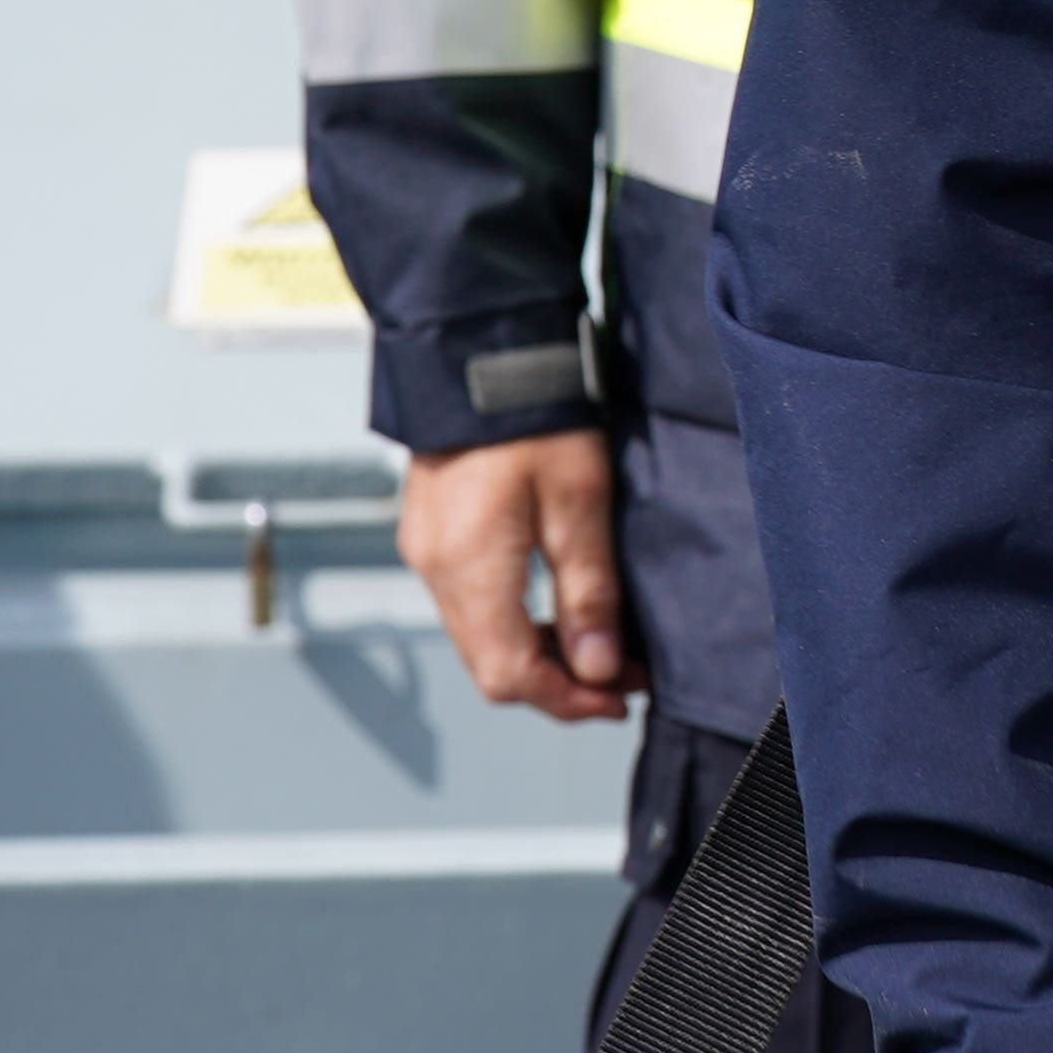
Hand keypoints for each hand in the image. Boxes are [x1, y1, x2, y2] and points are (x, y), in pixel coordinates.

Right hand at [397, 432, 628, 721]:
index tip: (621, 698)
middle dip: (560, 684)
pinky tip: (562, 611)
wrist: (482, 351)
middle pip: (492, 666)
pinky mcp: (433, 535)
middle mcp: (434, 569)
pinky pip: (472, 605)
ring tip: (604, 646)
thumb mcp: (581, 502)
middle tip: (625, 677)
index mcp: (468, 568)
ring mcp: (427, 552)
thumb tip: (596, 668)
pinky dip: (519, 623)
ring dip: (541, 655)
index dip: (568, 700)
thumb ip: (588, 591)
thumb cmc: (536, 416)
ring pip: (481, 639)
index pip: (510, 675)